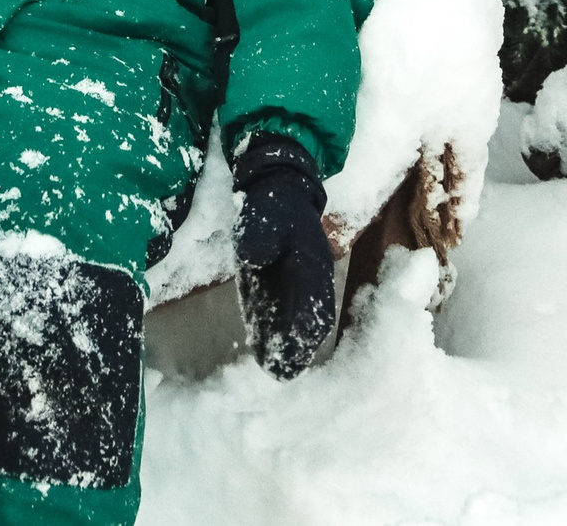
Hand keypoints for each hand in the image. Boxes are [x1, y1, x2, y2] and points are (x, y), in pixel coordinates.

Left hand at [233, 133, 337, 378]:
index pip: (310, 299)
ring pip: (298, 322)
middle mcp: (311, 280)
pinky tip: (263, 353)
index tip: (292, 346)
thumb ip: (260, 235)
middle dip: (298, 346)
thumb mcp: (266, 213)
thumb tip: (254, 257)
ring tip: (276, 373)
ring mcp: (299, 287)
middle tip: (284, 373)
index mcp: (311, 262)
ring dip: (289, 347)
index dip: (302, 325)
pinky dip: (274, 334)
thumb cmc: (273, 206)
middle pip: (309, 319)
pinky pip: (281, 314)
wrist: (278, 193)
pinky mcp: (282, 288)